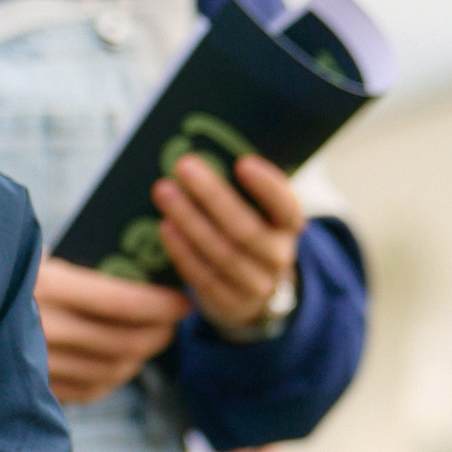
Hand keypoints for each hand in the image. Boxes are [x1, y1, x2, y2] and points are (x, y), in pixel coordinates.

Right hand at [34, 257, 191, 405]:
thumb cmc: (9, 274)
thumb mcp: (36, 258)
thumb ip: (83, 271)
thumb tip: (141, 276)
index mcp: (47, 286)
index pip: (124, 303)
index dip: (162, 306)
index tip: (183, 301)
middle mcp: (44, 329)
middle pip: (125, 344)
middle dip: (158, 333)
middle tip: (171, 321)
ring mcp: (38, 364)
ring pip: (111, 371)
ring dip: (139, 356)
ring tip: (149, 338)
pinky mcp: (35, 387)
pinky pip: (89, 391)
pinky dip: (113, 377)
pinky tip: (120, 360)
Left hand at [153, 153, 304, 332]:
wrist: (248, 289)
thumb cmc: (241, 231)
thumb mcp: (251, 209)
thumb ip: (234, 186)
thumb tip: (196, 146)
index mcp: (288, 226)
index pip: (286, 207)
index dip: (267, 187)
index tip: (242, 163)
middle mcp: (279, 257)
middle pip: (247, 230)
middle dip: (213, 196)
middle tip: (184, 165)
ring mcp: (257, 285)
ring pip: (224, 254)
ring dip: (191, 221)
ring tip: (164, 192)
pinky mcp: (231, 304)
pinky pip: (205, 278)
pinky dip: (183, 252)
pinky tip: (166, 227)